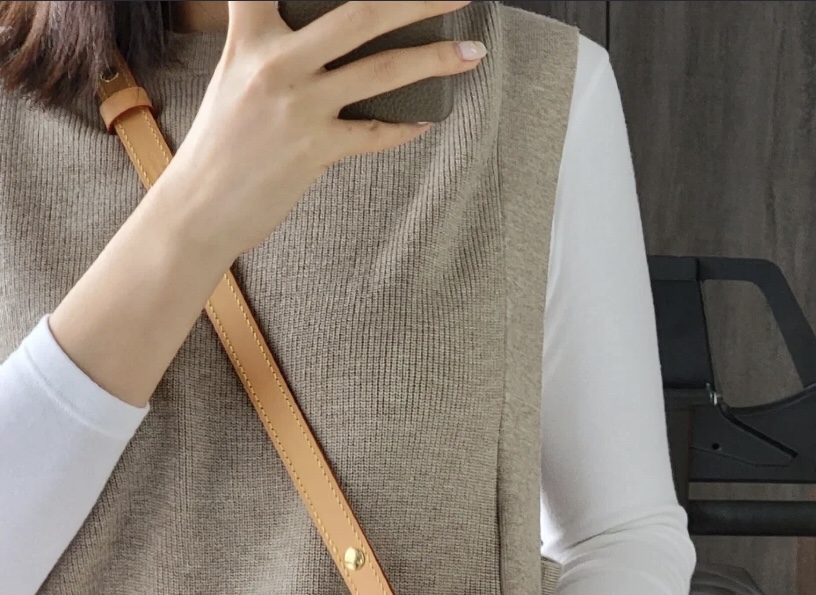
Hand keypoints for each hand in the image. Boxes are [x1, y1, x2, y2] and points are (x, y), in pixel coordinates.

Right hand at [162, 0, 480, 257]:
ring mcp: (300, 106)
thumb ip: (273, 46)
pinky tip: (427, 120)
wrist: (199, 208)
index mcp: (251, 37)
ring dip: (436, 60)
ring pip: (383, 70)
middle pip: (362, 13)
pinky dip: (405, 127)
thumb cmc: (219, 145)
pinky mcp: (316, 149)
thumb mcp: (234, 76)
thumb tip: (331, 39)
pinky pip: (376, 133)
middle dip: (418, 1)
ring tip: (471, 53)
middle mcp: (277, 62)